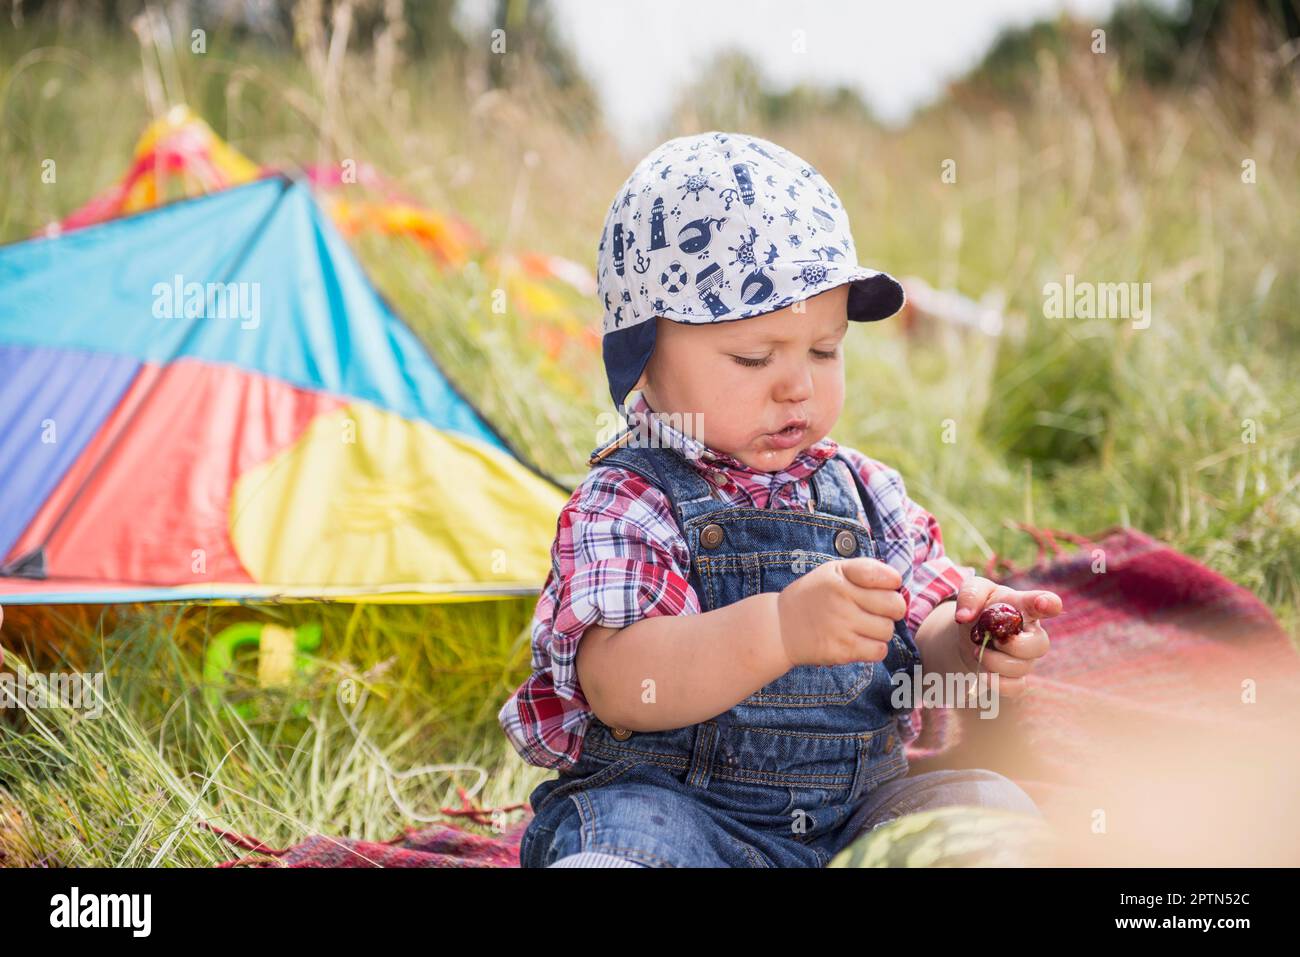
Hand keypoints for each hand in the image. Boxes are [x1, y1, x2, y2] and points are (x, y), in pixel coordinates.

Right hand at [776, 557, 906, 669]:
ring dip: (880, 631)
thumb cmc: (814, 596)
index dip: (892, 584)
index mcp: (841, 577)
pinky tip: (860, 641)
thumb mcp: (833, 571)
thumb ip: (865, 570)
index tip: (882, 588)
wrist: (780, 627)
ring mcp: (841, 627)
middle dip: (892, 610)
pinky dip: (874, 648)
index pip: (890, 578)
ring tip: (863, 627)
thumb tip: (897, 582)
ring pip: (888, 631)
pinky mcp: (841, 651)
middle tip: (877, 611)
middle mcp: (842, 600)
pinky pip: (878, 651)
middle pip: (895, 607)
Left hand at [948, 576, 1060, 697]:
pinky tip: (984, 675)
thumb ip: (970, 595)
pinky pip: (1017, 687)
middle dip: (1014, 645)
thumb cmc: (981, 607)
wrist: (971, 633)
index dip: (1049, 604)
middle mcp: (1031, 633)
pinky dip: (998, 683)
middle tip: (993, 638)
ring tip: (978, 651)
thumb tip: (963, 616)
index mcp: (1025, 606)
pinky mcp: (1016, 677)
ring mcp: (1026, 657)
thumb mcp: (973, 591)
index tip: (1043, 603)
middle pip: (1040, 645)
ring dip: (995, 662)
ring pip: (1022, 667)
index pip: (1047, 602)